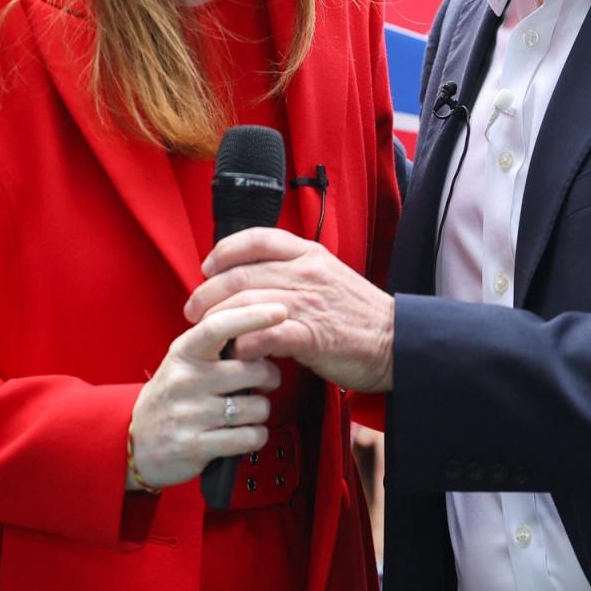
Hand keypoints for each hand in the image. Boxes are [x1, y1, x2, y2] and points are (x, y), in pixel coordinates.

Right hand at [128, 303, 285, 489]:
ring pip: (256, 407)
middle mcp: (185, 379)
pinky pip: (248, 437)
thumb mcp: (185, 359)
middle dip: (269, 377)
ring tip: (245, 410)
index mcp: (185, 352)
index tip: (280, 310)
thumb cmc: (173, 395)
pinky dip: (255, 436)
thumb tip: (263, 325)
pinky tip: (243, 433)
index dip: (252, 316)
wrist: (136, 441)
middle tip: (263, 381)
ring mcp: (189, 414)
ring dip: (260, 411)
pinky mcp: (195, 446)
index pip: (218, 326)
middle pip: (253, 370)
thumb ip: (218, 343)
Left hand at [184, 229, 393, 392]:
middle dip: (208, 292)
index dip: (225, 250)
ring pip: (246, 303)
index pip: (257, 238)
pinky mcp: (311, 335)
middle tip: (193, 308)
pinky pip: (265, 335)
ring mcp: (308, 303)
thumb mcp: (328, 276)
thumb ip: (294, 272)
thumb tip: (255, 280)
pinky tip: (236, 352)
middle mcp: (306, 273)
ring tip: (207, 333)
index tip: (208, 266)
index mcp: (309, 255)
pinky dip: (245, 344)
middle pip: (241, 273)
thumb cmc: (359, 315)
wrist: (397, 341)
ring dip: (219, 320)